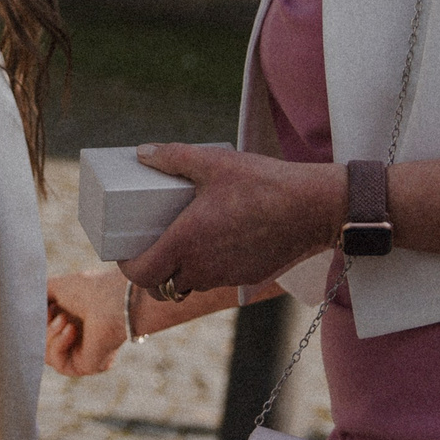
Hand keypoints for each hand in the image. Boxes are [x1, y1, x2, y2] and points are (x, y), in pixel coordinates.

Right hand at [46, 271, 129, 376]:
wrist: (110, 300)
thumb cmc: (88, 290)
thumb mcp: (54, 287)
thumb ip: (37, 295)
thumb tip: (20, 303)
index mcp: (72, 321)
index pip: (43, 330)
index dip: (39, 321)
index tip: (46, 306)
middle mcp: (78, 340)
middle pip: (42, 344)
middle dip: (43, 328)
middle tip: (54, 312)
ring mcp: (81, 355)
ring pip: (46, 355)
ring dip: (50, 335)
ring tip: (65, 320)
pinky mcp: (84, 367)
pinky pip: (58, 364)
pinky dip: (59, 345)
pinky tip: (71, 329)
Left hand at [115, 143, 342, 296]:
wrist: (315, 208)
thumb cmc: (263, 184)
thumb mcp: (214, 162)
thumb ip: (174, 157)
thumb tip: (143, 152)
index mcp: (187, 243)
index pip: (142, 274)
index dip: (127, 266)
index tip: (125, 251)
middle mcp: (203, 267)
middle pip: (162, 287)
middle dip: (151, 273)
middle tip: (150, 246)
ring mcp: (226, 276)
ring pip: (190, 285)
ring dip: (179, 271)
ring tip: (181, 241)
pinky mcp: (247, 277)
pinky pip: (216, 280)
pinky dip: (207, 268)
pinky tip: (215, 242)